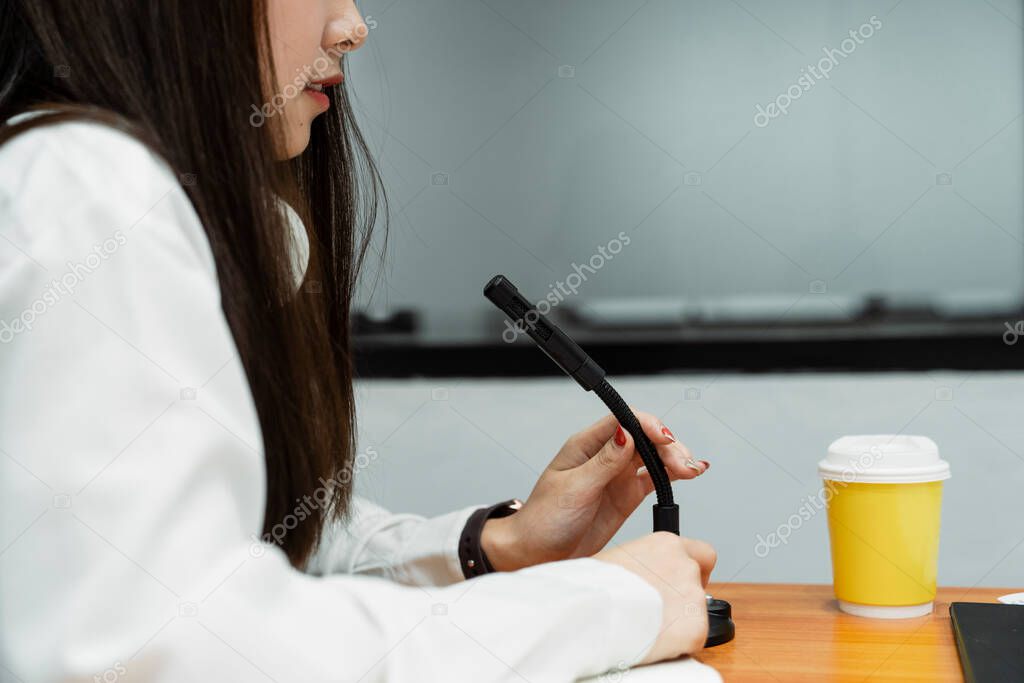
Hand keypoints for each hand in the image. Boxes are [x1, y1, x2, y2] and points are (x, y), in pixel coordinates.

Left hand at [481, 410, 709, 570]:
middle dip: (668, 446)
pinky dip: (673, 476)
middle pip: (644, 437)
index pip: (622, 420)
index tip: (666, 438)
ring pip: (653, 456)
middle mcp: (604, 456)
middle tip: (684, 464)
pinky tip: (689, 474)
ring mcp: (616, 475)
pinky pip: (655, 479)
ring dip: (675, 459)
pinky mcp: (626, 496)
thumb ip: (603, 463)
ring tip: (693, 470)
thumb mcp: (574, 489)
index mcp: (586, 445)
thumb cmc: (544, 519)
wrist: (536, 552)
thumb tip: (625, 434)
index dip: (648, 425)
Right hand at [595, 533, 715, 661]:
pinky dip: (677, 644)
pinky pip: (693, 639)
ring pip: (696, 613)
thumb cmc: (592, 586)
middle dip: (682, 600)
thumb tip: (635, 578)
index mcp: (666, 545)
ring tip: (648, 627)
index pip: (703, 553)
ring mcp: (694, 597)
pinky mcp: (696, 628)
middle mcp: (685, 565)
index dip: (695, 570)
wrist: (590, 612)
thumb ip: (639, 565)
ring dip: (678, 621)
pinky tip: (653, 641)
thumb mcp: (615, 560)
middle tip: (659, 612)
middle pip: (698, 585)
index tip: (682, 583)